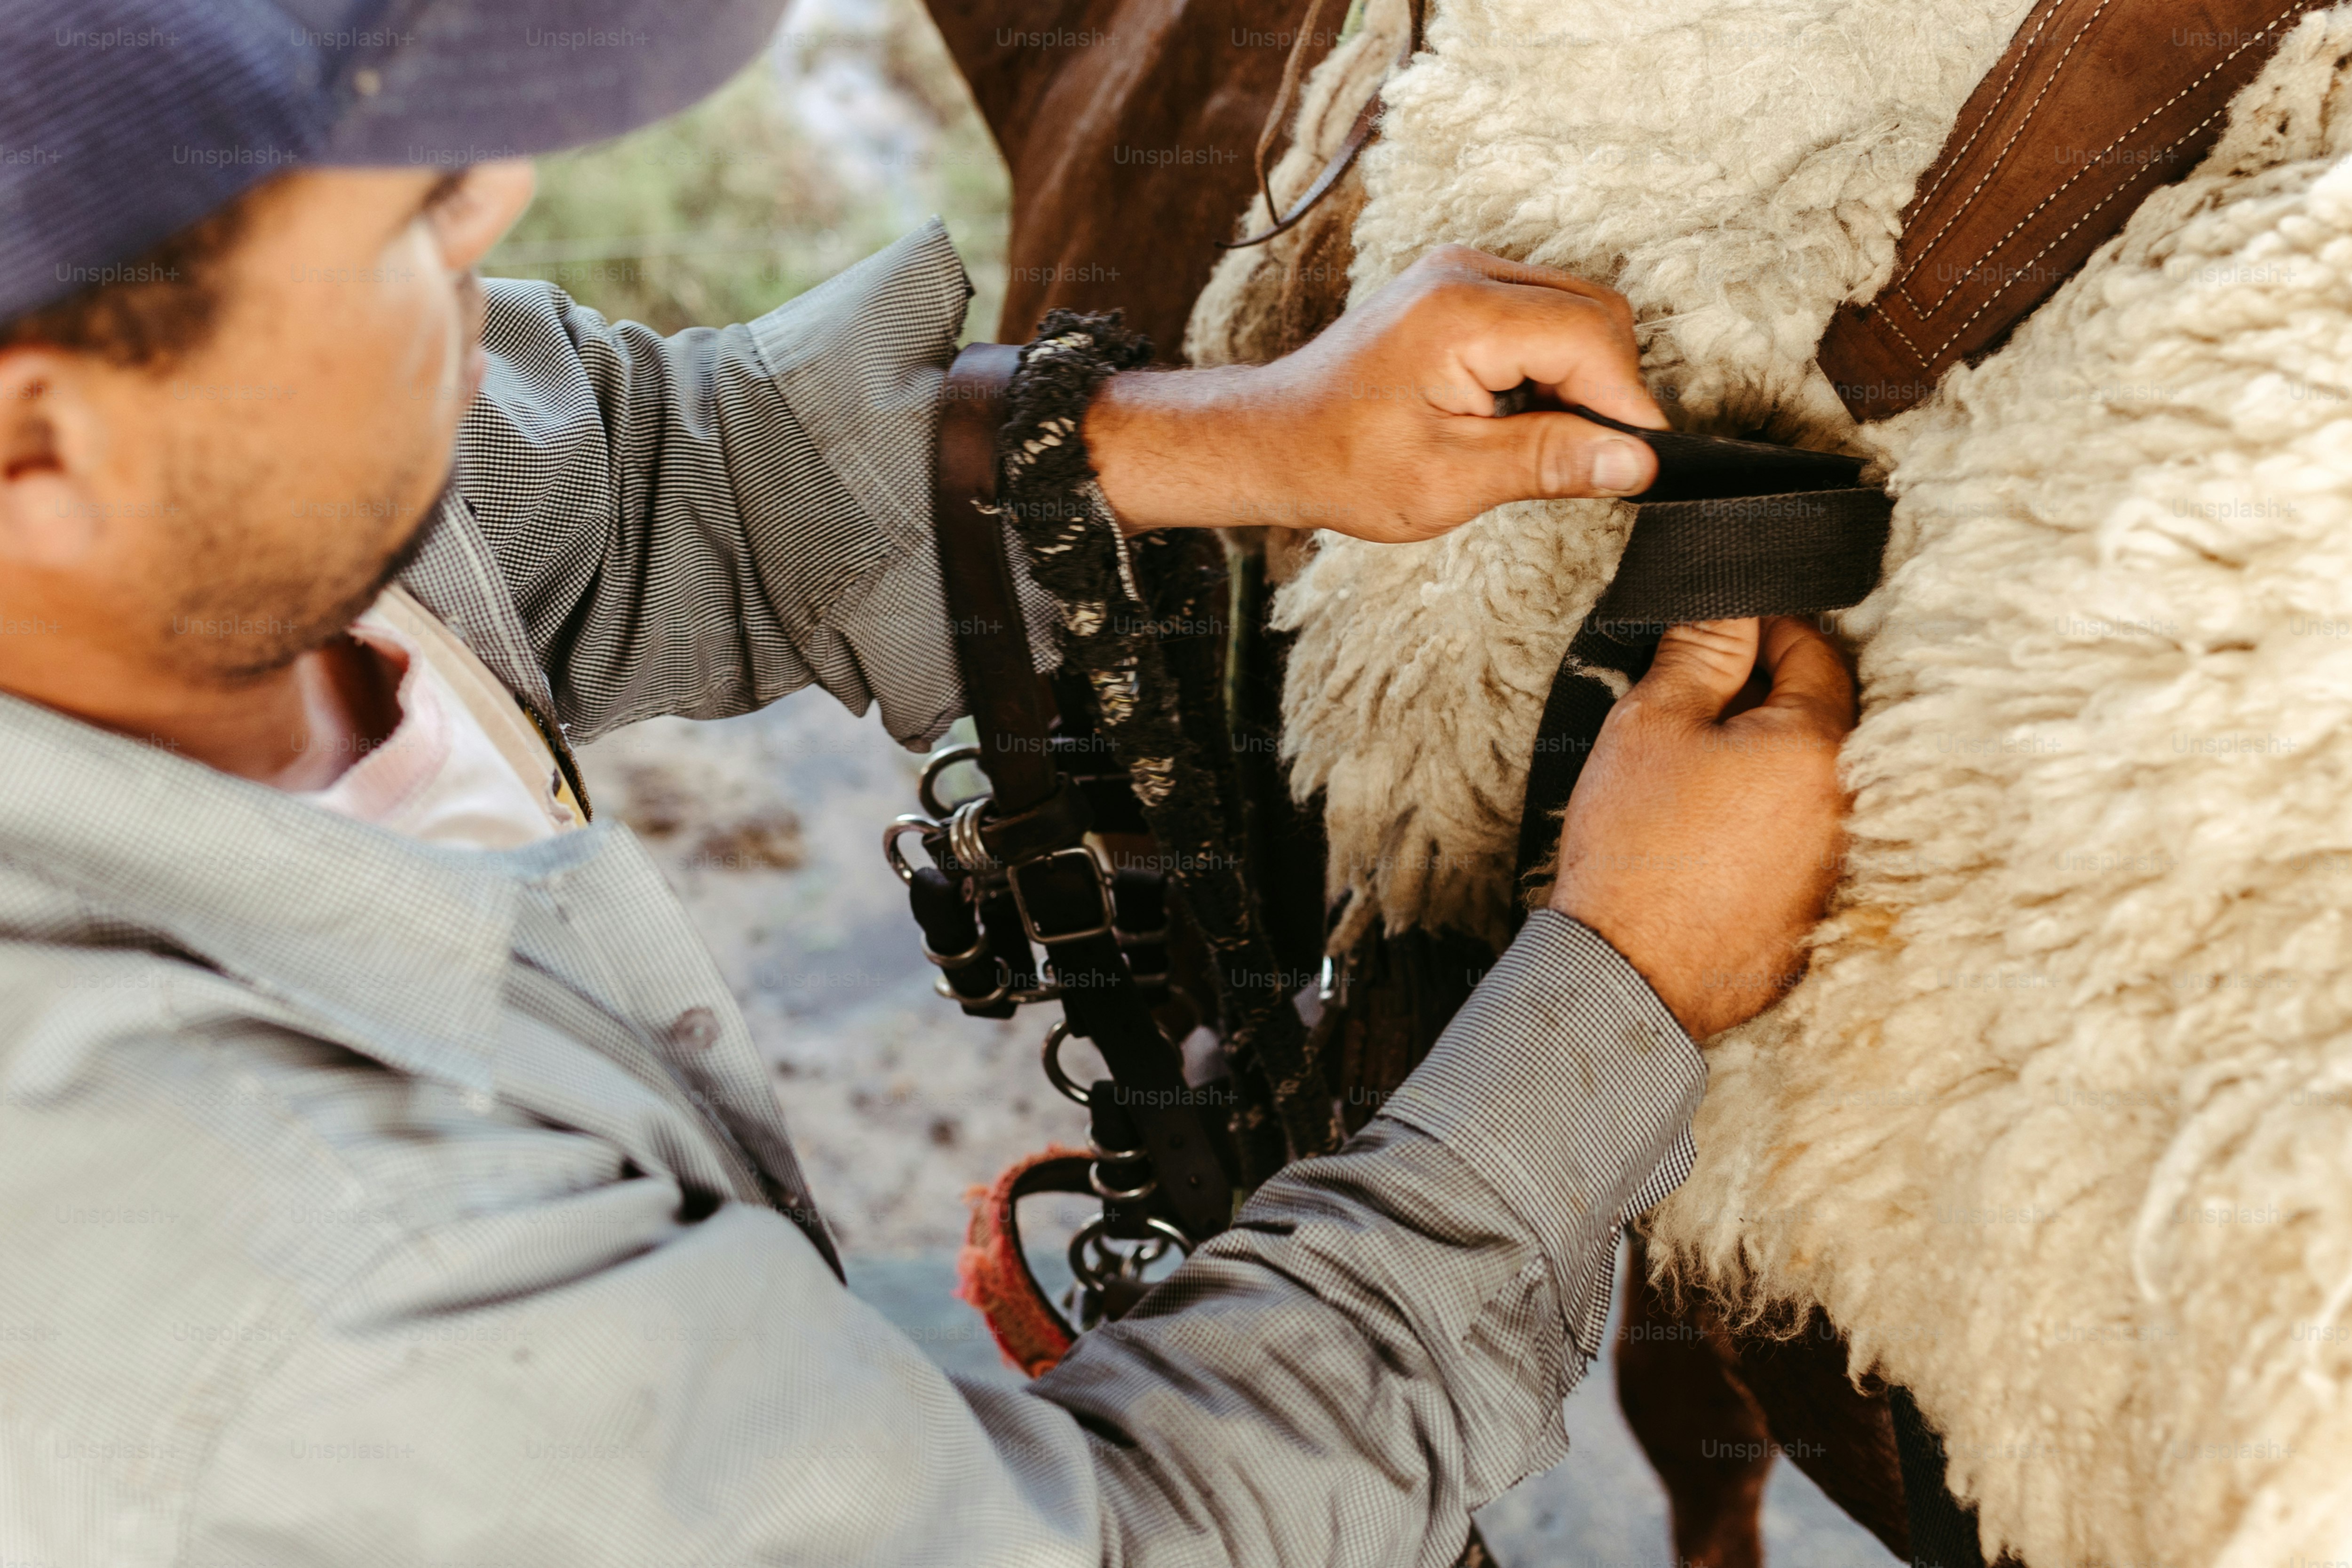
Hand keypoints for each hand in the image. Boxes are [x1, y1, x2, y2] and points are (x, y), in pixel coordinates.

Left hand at [1085, 246, 1664, 538]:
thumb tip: (1633, 461)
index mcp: (1462, 313)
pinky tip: (1516, 413)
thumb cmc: (1339, 463)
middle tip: (1580, 459)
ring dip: (1579, 378)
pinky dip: (1551, 364)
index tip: (1632, 465)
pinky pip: (1542, 313)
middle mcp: (1465, 273)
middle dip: (1605, 389)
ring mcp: (1461, 273)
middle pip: (1595, 315)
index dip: (1625, 406)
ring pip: (1576, 311)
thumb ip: (1547, 461)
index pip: (1592, 338)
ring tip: (1537, 439)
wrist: (1273, 440)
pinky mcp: (1459, 288)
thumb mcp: (1448, 480)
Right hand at [1547, 617, 1855, 1039]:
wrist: (1626, 974)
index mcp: (1816, 745)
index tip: (1724, 630)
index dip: (1765, 629)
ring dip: (1762, 760)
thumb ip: (1700, 650)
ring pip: (1806, 780)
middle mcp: (1845, 803)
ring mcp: (1832, 864)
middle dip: (1764, 694)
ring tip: (1690, 768)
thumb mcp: (1652, 722)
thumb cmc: (1636, 847)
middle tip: (1695, 696)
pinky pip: (1794, 839)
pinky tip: (1702, 831)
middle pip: (1818, 717)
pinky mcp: (1809, 911)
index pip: (1815, 653)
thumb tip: (1727, 601)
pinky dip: (1759, 820)